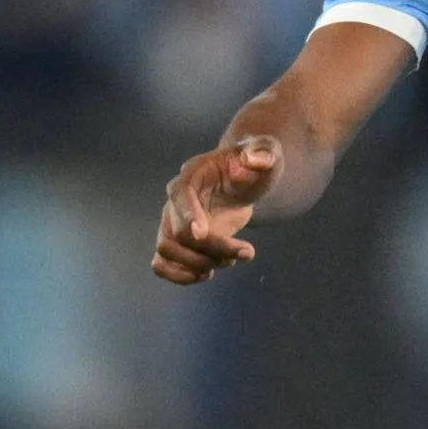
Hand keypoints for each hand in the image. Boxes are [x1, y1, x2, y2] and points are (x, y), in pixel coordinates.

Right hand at [155, 136, 278, 284]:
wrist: (244, 182)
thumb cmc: (252, 165)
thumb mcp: (265, 153)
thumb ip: (263, 153)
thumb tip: (256, 160)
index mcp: (192, 175)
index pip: (179, 195)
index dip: (187, 215)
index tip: (202, 234)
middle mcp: (175, 200)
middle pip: (177, 232)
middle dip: (211, 249)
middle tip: (244, 252)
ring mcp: (172, 223)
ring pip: (166, 251)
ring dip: (197, 264)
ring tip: (228, 261)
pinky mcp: (176, 242)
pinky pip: (162, 264)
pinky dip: (179, 276)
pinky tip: (207, 274)